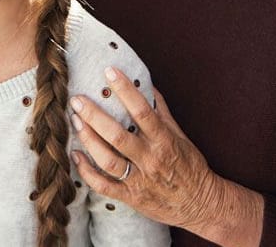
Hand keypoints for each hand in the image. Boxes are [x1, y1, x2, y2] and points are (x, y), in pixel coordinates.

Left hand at [71, 68, 253, 238]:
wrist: (200, 204)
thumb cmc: (190, 166)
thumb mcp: (180, 136)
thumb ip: (162, 112)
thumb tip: (148, 85)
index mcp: (164, 141)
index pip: (142, 111)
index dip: (125, 90)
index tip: (109, 72)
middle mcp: (150, 159)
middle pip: (118, 136)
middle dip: (94, 116)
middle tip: (77, 99)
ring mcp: (139, 180)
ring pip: (108, 160)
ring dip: (88, 139)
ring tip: (75, 121)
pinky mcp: (131, 197)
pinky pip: (104, 185)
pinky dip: (87, 172)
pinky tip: (75, 155)